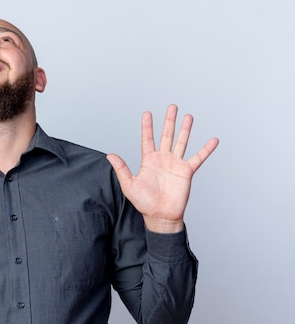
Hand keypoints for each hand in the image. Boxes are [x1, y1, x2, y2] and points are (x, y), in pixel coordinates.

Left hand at [106, 104, 218, 232]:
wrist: (160, 216)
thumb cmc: (144, 203)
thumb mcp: (129, 184)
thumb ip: (121, 169)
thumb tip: (109, 155)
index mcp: (148, 161)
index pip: (147, 139)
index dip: (147, 126)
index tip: (147, 113)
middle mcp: (163, 159)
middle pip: (166, 135)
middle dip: (169, 121)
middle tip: (172, 107)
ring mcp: (175, 164)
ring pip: (181, 142)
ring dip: (185, 129)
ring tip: (188, 116)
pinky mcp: (186, 172)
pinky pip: (198, 158)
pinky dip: (206, 149)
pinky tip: (213, 140)